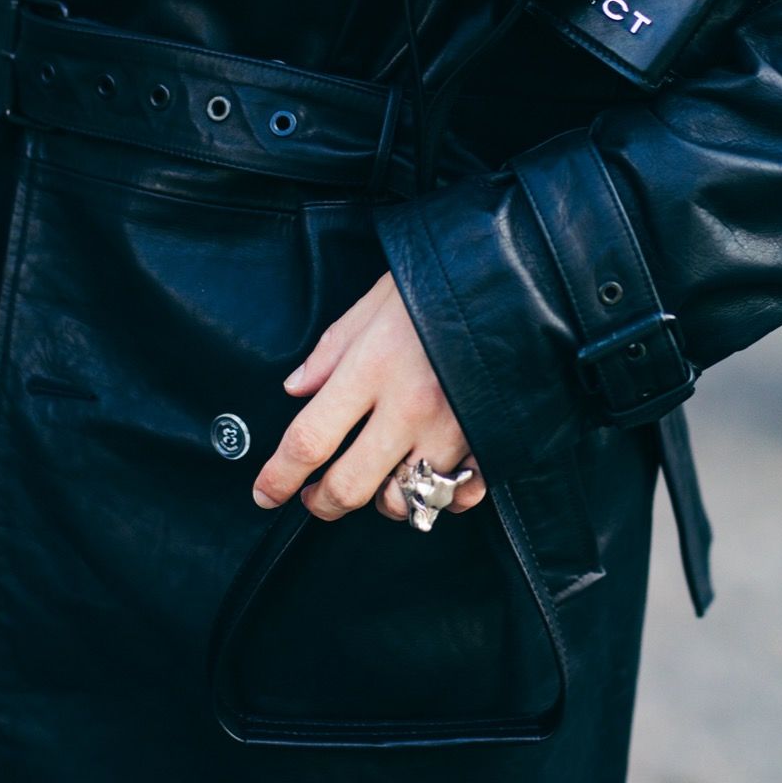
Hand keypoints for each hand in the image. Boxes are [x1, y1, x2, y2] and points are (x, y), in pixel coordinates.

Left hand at [252, 271, 486, 523]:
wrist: (515, 279)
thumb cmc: (440, 283)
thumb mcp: (374, 302)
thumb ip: (331, 350)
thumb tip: (296, 389)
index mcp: (371, 368)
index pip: (309, 440)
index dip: (279, 476)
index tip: (266, 492)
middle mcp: (408, 407)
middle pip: (350, 485)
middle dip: (323, 503)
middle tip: (315, 499)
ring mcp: (452, 429)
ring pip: (403, 499)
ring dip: (382, 500)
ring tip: (377, 482)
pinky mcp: (488, 440)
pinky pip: (458, 495)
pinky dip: (440, 498)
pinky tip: (431, 481)